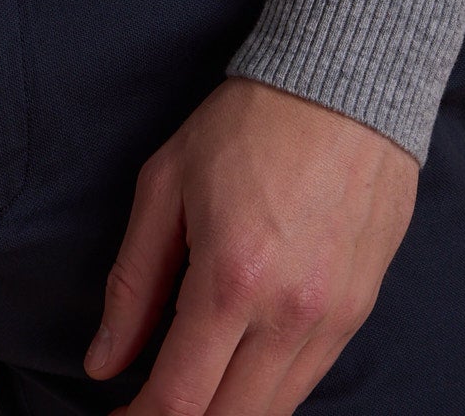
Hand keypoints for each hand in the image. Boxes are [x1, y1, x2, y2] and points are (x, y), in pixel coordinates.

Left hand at [83, 76, 418, 413]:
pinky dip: (266, 390)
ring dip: (225, 412)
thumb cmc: (249, 123)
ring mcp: (333, 320)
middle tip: (145, 408)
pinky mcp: (360, 313)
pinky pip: (307, 381)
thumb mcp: (166, 182)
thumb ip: (133, 281)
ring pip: (274, 412)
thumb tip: (104, 360)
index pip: (179, 399)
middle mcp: (289, 315)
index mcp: (232, 280)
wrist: (348, 83)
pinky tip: (237, 366)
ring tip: (189, 387)